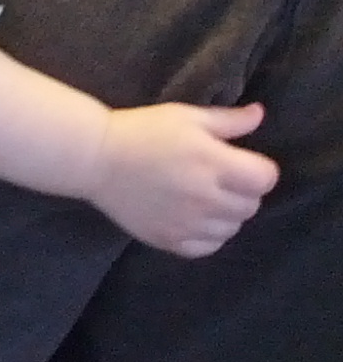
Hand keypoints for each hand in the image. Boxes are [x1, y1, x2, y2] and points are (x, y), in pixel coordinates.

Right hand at [88, 102, 275, 256]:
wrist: (94, 158)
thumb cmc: (141, 131)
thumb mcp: (186, 116)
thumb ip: (228, 120)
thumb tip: (259, 114)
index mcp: (213, 162)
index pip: (266, 179)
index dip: (258, 169)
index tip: (240, 162)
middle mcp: (206, 197)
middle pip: (251, 205)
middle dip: (243, 191)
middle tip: (221, 179)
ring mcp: (188, 223)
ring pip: (232, 228)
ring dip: (226, 214)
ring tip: (206, 199)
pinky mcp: (169, 239)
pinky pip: (208, 246)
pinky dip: (208, 235)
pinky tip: (194, 218)